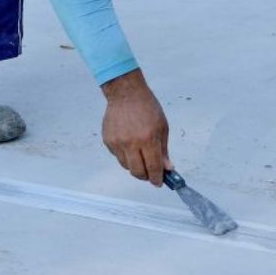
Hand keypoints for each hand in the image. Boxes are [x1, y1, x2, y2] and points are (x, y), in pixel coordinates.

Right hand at [100, 68, 171, 185]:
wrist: (126, 93)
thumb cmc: (146, 107)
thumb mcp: (162, 127)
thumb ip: (164, 150)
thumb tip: (167, 168)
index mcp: (148, 138)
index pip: (153, 168)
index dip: (157, 179)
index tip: (158, 182)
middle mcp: (131, 142)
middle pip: (137, 172)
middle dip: (145, 176)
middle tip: (150, 172)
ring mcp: (118, 142)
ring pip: (126, 166)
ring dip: (135, 165)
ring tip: (139, 153)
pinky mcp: (108, 140)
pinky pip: (117, 156)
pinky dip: (125, 155)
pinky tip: (129, 143)